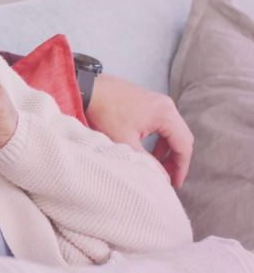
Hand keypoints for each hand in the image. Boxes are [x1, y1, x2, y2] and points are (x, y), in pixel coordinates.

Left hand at [86, 73, 192, 187]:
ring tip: (157, 167)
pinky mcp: (149, 102)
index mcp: (165, 114)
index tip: (175, 183)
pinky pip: (162, 124)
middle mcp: (167, 106)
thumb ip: (146, 161)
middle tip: (167, 177)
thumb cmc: (105, 113)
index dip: (181, 167)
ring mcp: (158, 102)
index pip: (184, 145)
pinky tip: (147, 151)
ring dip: (167, 149)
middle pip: (182, 137)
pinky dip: (159, 139)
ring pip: (172, 131)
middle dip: (175, 159)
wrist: (87, 89)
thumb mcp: (125, 141)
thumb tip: (161, 178)